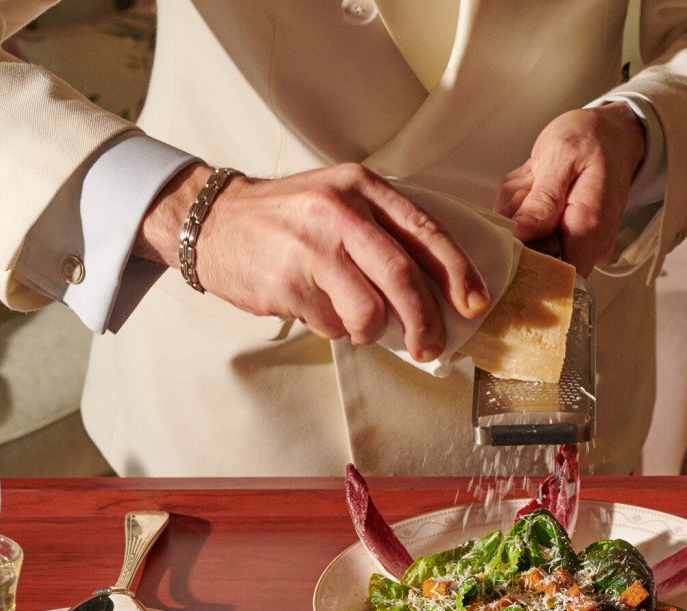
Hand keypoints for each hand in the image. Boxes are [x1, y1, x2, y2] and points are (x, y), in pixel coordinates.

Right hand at [136, 163, 487, 360]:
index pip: (425, 233)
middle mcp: (340, 211)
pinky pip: (332, 324)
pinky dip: (334, 328)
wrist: (212, 221)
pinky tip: (316, 309)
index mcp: (362, 187)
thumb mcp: (339, 200)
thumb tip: (437, 288)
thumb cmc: (287, 217)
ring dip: (372, 332)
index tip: (473, 304)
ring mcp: (311, 246)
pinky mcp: (288, 281)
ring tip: (359, 327)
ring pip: (369, 310)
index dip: (457, 274)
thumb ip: (384, 231)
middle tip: (429, 347)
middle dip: (425, 322)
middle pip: (403, 277)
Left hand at [495, 103, 646, 275]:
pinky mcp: (564, 236)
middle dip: (515, 222)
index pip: (556, 275)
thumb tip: (522, 234)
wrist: (612, 132)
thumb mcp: (561, 156)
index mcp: (587, 228)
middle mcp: (586, 245)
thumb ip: (543, 198)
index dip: (525, 265)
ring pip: (525, 241)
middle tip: (527, 184)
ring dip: (517, 208)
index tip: (507, 232)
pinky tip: (535, 183)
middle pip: (533, 258)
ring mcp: (575, 243)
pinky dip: (522, 206)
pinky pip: (528, 230)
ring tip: (534, 178)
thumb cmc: (590, 139)